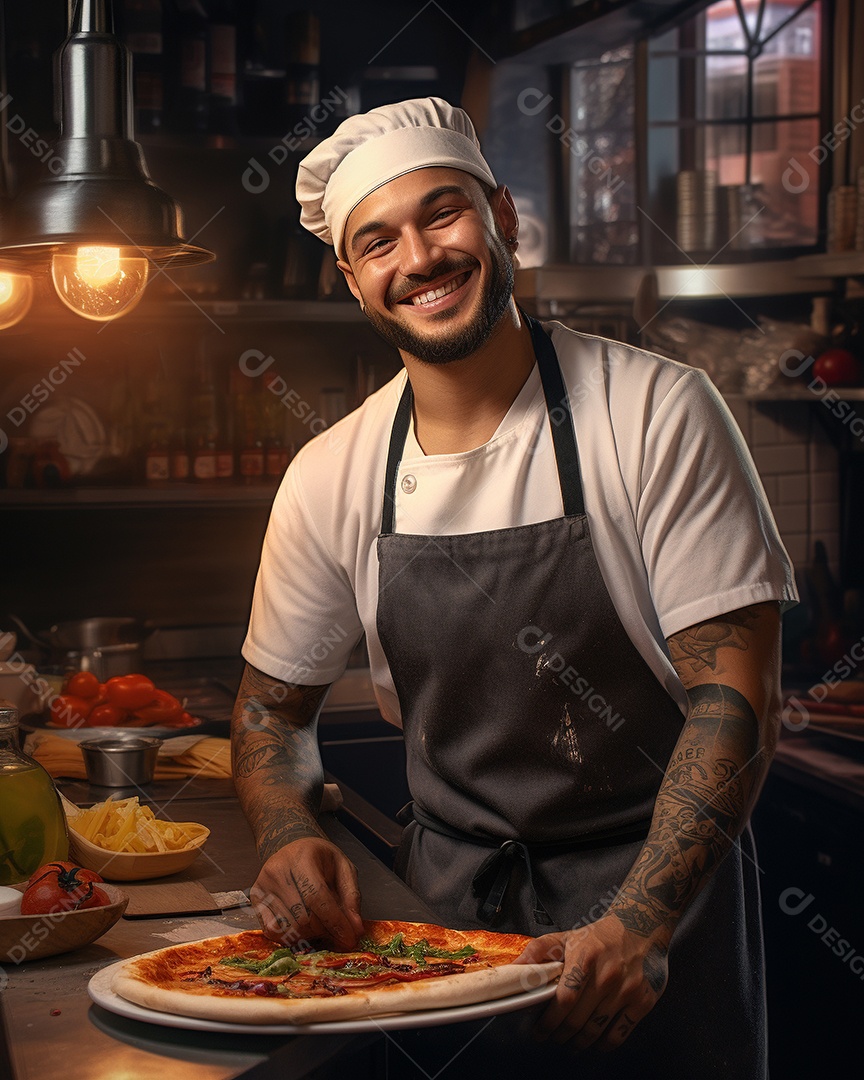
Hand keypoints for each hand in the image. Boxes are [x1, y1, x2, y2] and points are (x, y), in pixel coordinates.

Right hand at [250, 836, 363, 949]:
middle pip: (303, 917)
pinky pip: (272, 932)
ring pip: (289, 929)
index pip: (317, 896)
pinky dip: (291, 937)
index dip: (335, 921)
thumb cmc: (320, 859)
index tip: (350, 938)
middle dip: (325, 930)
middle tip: (337, 931)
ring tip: (320, 925)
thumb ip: (352, 896)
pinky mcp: (255, 901)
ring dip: (310, 936)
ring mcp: (262, 887)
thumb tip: (355, 929)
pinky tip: (302, 928)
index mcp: (301, 857)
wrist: (292, 848)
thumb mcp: (343, 868)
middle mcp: (277, 871)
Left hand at [515, 914, 668, 1050]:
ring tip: (570, 1044)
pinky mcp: (643, 1000)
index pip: (564, 999)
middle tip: (551, 1039)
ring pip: (597, 1029)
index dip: (549, 1021)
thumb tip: (515, 968)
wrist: (638, 927)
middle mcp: (607, 975)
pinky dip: (605, 1044)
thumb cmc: (596, 937)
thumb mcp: (565, 936)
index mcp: (585, 957)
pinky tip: (594, 1044)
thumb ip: (538, 951)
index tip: (538, 1032)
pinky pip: (620, 1032)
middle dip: (560, 1035)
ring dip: (579, 1043)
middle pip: (577, 1019)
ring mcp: (627, 989)